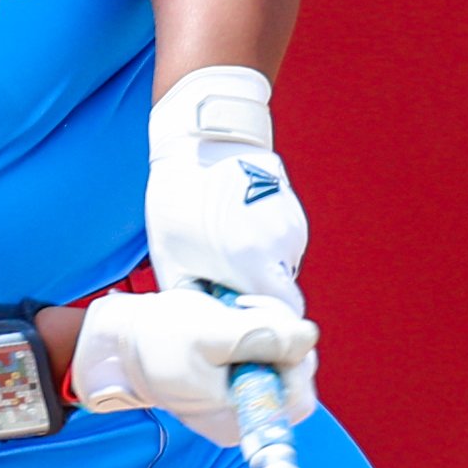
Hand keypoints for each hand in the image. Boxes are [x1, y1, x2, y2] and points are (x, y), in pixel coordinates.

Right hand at [71, 287, 318, 444]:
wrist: (127, 339)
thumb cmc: (159, 338)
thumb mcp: (210, 331)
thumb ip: (260, 335)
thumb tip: (308, 336)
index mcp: (235, 418)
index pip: (297, 397)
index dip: (294, 358)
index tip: (265, 324)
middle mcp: (244, 417)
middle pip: (296, 379)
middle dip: (283, 337)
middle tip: (248, 309)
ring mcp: (243, 399)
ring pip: (287, 363)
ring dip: (273, 329)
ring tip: (237, 310)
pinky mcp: (241, 379)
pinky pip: (271, 357)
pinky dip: (262, 332)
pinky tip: (237, 317)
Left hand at [145, 63, 306, 311]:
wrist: (203, 139)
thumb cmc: (181, 200)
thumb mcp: (174, 259)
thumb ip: (194, 299)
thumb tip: (205, 327)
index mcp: (251, 262)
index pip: (280, 318)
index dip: (262, 327)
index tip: (239, 324)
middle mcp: (281, 246)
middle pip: (281, 296)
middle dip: (257, 301)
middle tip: (225, 291)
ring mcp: (292, 228)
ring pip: (283, 271)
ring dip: (261, 274)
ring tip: (227, 255)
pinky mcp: (294, 214)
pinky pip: (284, 248)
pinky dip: (266, 251)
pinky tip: (239, 235)